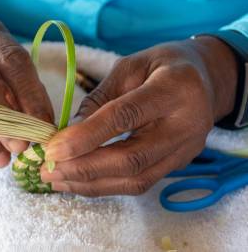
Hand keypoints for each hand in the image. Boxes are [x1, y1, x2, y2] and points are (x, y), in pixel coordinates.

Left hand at [41, 37, 237, 195]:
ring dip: (91, 184)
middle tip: (47, 169)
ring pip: (135, 179)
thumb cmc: (162, 65)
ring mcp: (185, 150)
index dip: (86, 136)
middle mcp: (185, 125)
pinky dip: (105, 185)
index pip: (125, 117)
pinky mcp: (179, 164)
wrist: (204, 80)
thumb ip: (101, 99)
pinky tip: (79, 181)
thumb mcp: (130, 67)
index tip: (52, 148)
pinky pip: (139, 182)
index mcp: (174, 88)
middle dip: (84, 168)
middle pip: (131, 158)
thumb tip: (68, 133)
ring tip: (56, 180)